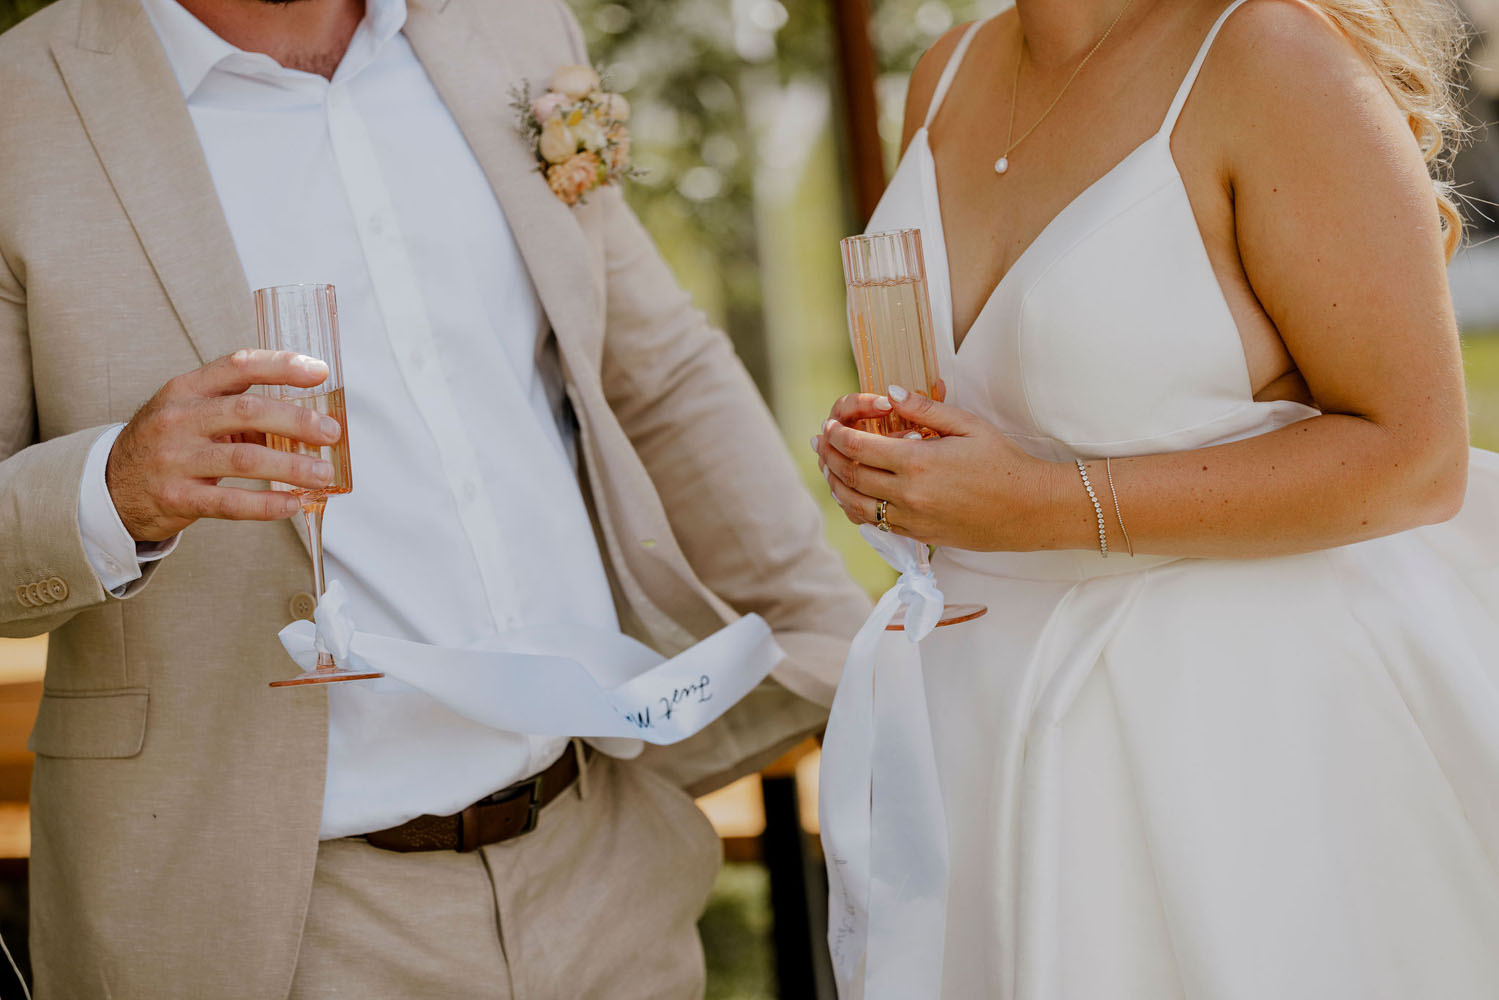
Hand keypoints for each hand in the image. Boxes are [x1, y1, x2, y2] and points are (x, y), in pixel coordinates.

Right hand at [106, 350, 341, 540]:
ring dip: (291, 467)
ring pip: (245, 459)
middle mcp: (179, 419)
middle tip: (331, 433)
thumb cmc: (171, 443)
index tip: (320, 371)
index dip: (282, 365)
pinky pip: (230, 503)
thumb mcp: (193, 412)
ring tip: (323, 473)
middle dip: (296, 421)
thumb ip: (240, 408)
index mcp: (187, 389)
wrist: (113, 485)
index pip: (238, 365)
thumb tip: (309, 417)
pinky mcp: (177, 497)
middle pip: (247, 411)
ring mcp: (176, 459)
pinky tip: (292, 504)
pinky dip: (266, 504)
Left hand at [812, 386, 1061, 551]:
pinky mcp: (919, 536)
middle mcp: (909, 495)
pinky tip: (853, 496)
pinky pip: (876, 525)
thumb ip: (925, 410)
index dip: (839, 436)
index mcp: (918, 462)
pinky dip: (857, 509)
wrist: (1031, 508)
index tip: (830, 426)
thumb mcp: (968, 425)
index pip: (860, 449)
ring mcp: (912, 520)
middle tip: (821, 444)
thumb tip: (891, 393)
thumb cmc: (1004, 462)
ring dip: (837, 486)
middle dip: (830, 458)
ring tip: (829, 470)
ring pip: (857, 506)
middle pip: (852, 477)